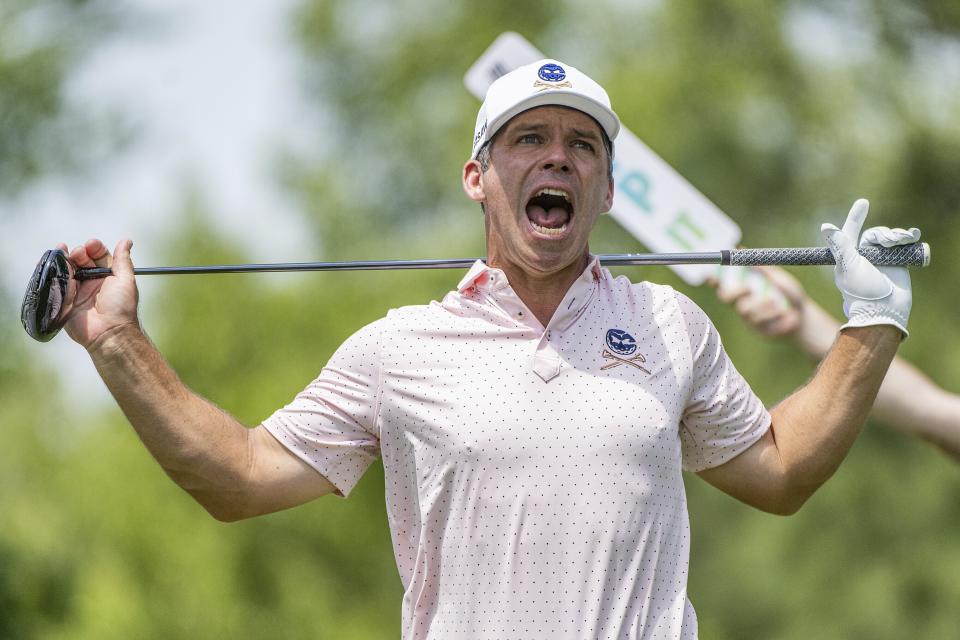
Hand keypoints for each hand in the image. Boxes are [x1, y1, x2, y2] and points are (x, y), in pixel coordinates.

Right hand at [62, 239, 139, 348]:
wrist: (108, 333)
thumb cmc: (121, 308)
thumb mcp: (125, 280)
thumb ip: (123, 260)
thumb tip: (127, 241)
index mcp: (108, 276)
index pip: (99, 256)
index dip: (95, 248)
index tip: (92, 245)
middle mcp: (92, 282)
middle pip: (82, 260)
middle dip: (79, 252)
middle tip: (79, 253)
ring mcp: (77, 290)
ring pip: (68, 269)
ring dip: (64, 258)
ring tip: (63, 251)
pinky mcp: (64, 300)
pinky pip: (56, 283)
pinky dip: (52, 271)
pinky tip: (51, 262)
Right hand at [710, 265, 807, 337]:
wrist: (805, 318)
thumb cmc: (790, 295)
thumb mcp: (778, 277)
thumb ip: (762, 266)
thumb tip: (742, 250)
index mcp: (744, 287)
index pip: (722, 283)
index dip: (713, 279)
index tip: (713, 275)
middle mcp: (741, 302)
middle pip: (725, 297)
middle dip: (735, 291)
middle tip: (749, 287)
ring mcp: (748, 318)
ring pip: (746, 311)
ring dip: (765, 306)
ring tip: (782, 306)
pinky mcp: (757, 331)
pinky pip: (760, 324)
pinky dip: (777, 319)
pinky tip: (788, 317)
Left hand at [821, 199, 916, 336]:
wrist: (884, 308)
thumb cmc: (862, 289)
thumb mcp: (848, 265)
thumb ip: (840, 245)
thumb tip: (825, 226)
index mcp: (849, 255)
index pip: (851, 231)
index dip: (856, 217)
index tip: (863, 202)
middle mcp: (865, 255)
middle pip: (875, 233)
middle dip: (883, 233)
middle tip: (889, 241)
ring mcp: (882, 258)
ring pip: (889, 237)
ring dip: (896, 236)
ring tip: (901, 241)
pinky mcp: (897, 262)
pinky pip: (902, 244)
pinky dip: (907, 238)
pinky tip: (912, 236)